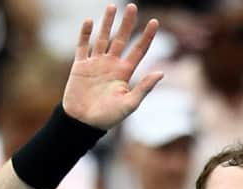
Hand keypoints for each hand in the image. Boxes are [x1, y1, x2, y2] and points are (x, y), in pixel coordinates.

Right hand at [62, 3, 163, 129]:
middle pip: (121, 39)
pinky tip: (90, 21)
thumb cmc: (107, 118)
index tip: (155, 22)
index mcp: (124, 73)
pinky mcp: (80, 66)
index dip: (147, 36)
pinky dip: (85, 34)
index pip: (138, 50)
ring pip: (103, 38)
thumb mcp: (129, 104)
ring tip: (112, 7)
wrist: (83, 123)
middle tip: (132, 6)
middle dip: (127, 23)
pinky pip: (82, 46)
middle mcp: (111, 65)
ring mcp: (95, 64)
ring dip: (107, 23)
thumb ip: (144, 87)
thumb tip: (162, 72)